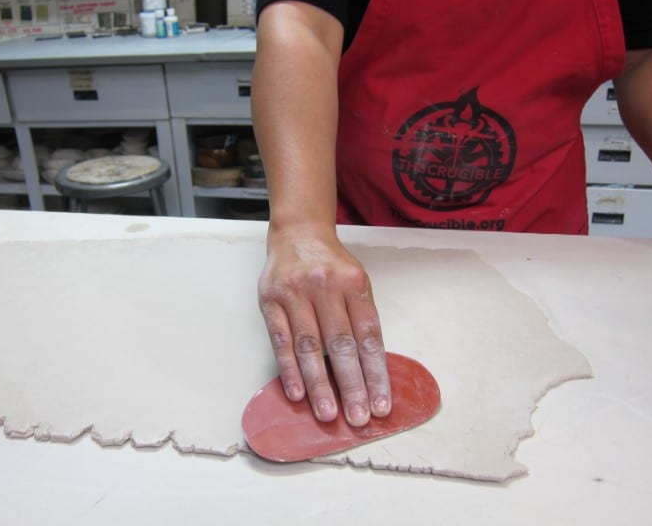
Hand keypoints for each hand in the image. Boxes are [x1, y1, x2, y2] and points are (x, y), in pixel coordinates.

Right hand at [258, 225, 391, 425]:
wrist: (298, 232)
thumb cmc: (332, 264)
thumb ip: (361, 318)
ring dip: (319, 385)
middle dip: (352, 385)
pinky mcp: (270, 300)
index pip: (369, 337)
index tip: (381, 404)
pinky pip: (281, 341)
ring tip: (328, 413)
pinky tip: (298, 393)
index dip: (376, 374)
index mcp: (354, 284)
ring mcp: (295, 293)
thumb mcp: (356, 281)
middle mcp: (325, 287)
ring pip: (309, 347)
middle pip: (341, 345)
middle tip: (357, 418)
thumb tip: (370, 372)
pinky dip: (289, 369)